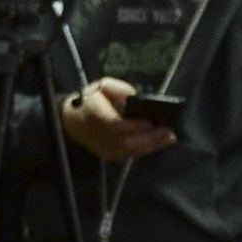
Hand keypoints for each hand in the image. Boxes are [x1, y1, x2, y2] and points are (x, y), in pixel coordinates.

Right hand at [62, 78, 176, 163]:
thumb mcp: (101, 86)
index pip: (113, 125)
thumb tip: (134, 96)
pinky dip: (146, 149)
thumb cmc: (90, 101)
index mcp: (94, 115)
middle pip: (125, 141)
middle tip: (168, 131)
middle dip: (149, 137)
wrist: (72, 121)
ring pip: (129, 151)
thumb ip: (118, 89)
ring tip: (169, 137)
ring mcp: (103, 148)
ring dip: (151, 145)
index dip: (133, 126)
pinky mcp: (109, 155)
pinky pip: (130, 154)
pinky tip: (160, 143)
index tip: (150, 121)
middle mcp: (98, 135)